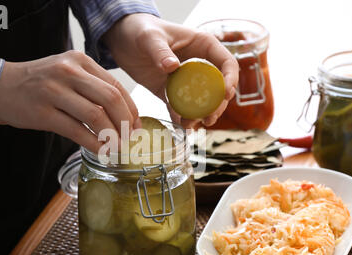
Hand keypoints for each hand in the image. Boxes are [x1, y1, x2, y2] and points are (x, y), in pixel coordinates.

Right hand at [0, 50, 138, 152]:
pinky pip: (76, 131)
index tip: (137, 126)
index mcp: (80, 61)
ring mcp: (54, 91)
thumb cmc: (39, 82)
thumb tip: (123, 116)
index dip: (131, 110)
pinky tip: (99, 150)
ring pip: (95, 115)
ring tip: (116, 147)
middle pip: (110, 99)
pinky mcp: (43, 112)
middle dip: (125, 123)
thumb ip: (93, 87)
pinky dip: (93, 143)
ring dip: (111, 136)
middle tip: (129, 139)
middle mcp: (69, 72)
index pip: (116, 86)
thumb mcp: (68, 72)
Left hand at [103, 13, 238, 127]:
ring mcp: (185, 79)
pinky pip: (179, 107)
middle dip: (216, 106)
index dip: (231, 79)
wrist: (121, 39)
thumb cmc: (139, 29)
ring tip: (191, 126)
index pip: (227, 63)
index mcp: (202, 46)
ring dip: (200, 115)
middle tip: (208, 119)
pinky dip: (180, 118)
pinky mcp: (170, 91)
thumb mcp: (150, 38)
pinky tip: (179, 128)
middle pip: (218, 87)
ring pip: (201, 101)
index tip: (226, 95)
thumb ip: (160, 52)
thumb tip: (173, 67)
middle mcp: (198, 64)